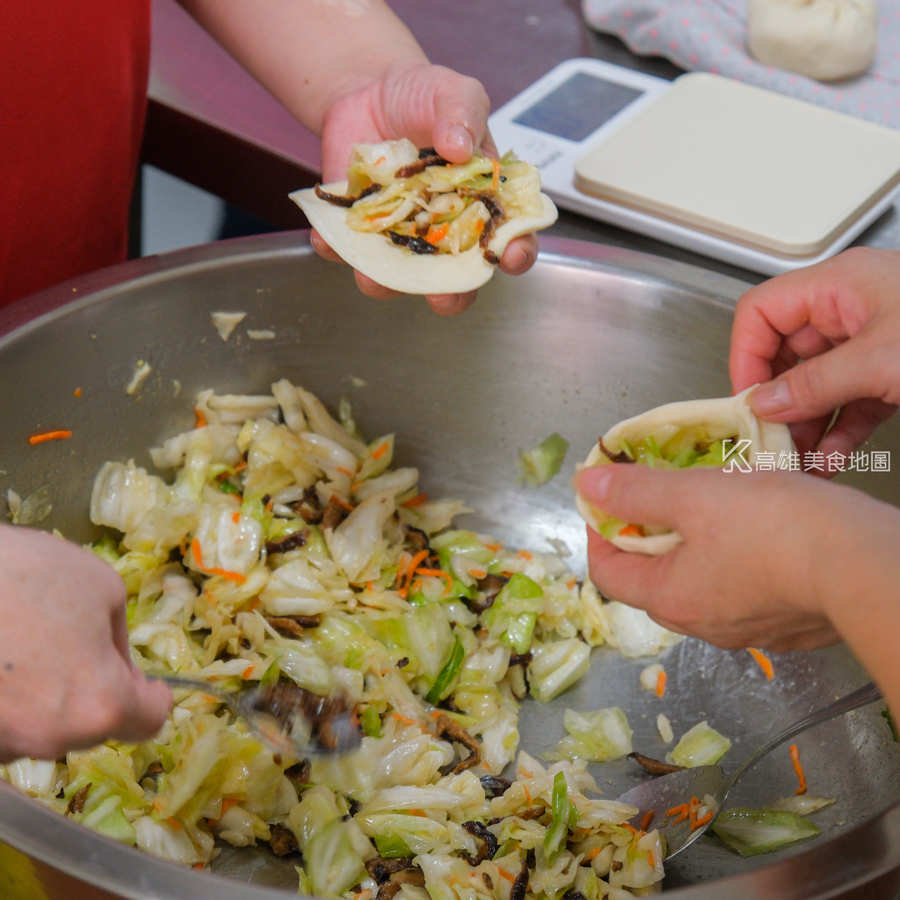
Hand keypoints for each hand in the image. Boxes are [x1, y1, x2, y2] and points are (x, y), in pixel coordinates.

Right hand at [0, 527, 170, 761]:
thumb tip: (113, 658)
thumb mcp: (101, 587)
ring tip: (25, 646)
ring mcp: (1, 744)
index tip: (152, 685)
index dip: (153, 697)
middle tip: (80, 645)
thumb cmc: (23, 574)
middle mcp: (51, 739)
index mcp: (100, 703)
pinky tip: (1, 662)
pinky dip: (8, 701)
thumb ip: (119, 634)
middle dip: (97, 690)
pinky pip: (6, 725)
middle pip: (94, 724)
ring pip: (44, 727)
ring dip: (47, 698)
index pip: (148, 720)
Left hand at [313, 61, 538, 315]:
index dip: (515, 252)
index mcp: (480, 204)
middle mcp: (443, 232)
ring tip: (372, 275)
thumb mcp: (453, 92)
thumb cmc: (425, 98)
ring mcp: (400, 236)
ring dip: (386, 283)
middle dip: (452, 294)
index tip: (510, 255)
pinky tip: (325, 239)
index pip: (508, 238)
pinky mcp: (359, 230)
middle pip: (456, 280)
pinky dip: (334, 250)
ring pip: (397, 278)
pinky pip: (345, 251)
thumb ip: (463, 114)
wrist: (369, 91)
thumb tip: (459, 147)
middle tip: (443, 294)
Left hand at [575, 464, 899, 652]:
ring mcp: (748, 628)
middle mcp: (704, 625)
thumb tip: (586, 488)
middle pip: (652, 579)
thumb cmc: (775, 529)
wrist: (865, 564)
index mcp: (672, 599)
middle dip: (646, 535)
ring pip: (701, 582)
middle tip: (658, 495)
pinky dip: (734, 558)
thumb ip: (637, 493)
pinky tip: (754, 528)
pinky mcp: (787, 622)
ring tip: (709, 504)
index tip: (606, 501)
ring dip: (694, 545)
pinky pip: (743, 588)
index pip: (607, 573)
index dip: (598, 533)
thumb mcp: (694, 496)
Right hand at [729, 247, 899, 464]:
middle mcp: (850, 310)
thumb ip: (814, 384)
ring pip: (818, 384)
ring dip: (806, 425)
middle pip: (788, 353)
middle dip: (777, 401)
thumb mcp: (879, 360)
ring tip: (798, 461)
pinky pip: (850, 402)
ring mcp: (873, 342)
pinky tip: (831, 460)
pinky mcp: (893, 373)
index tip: (747, 399)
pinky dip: (839, 432)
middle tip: (769, 440)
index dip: (746, 354)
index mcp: (838, 285)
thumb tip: (764, 403)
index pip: (763, 311)